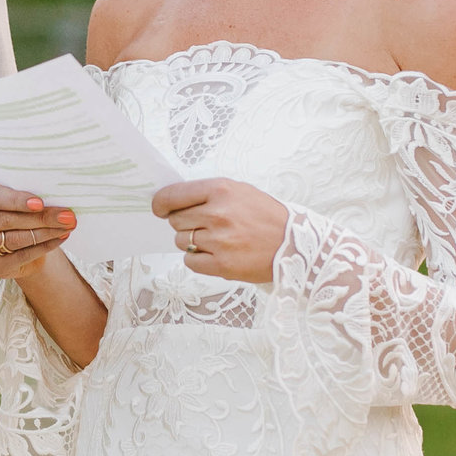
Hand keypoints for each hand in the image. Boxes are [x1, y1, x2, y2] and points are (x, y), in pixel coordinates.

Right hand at [0, 183, 78, 280]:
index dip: (18, 201)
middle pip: (8, 220)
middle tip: (66, 216)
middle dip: (41, 218)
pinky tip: (59, 239)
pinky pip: (20, 256)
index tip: (40, 203)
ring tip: (67, 226)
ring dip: (45, 232)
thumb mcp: (19, 200)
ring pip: (15, 239)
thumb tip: (56, 199)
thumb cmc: (17, 211)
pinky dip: (43, 247)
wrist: (16, 241)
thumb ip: (29, 197)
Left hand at [152, 177, 287, 282]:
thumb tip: (174, 201)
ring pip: (181, 241)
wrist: (295, 244)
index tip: (160, 208)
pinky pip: (190, 261)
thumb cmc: (267, 216)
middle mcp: (217, 214)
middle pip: (175, 220)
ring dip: (192, 242)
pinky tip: (216, 254)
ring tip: (215, 240)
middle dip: (184, 223)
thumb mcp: (240, 191)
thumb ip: (208, 193)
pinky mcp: (221, 265)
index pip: (172, 195)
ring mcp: (218, 241)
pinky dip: (198, 259)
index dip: (161, 203)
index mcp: (221, 190)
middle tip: (204, 225)